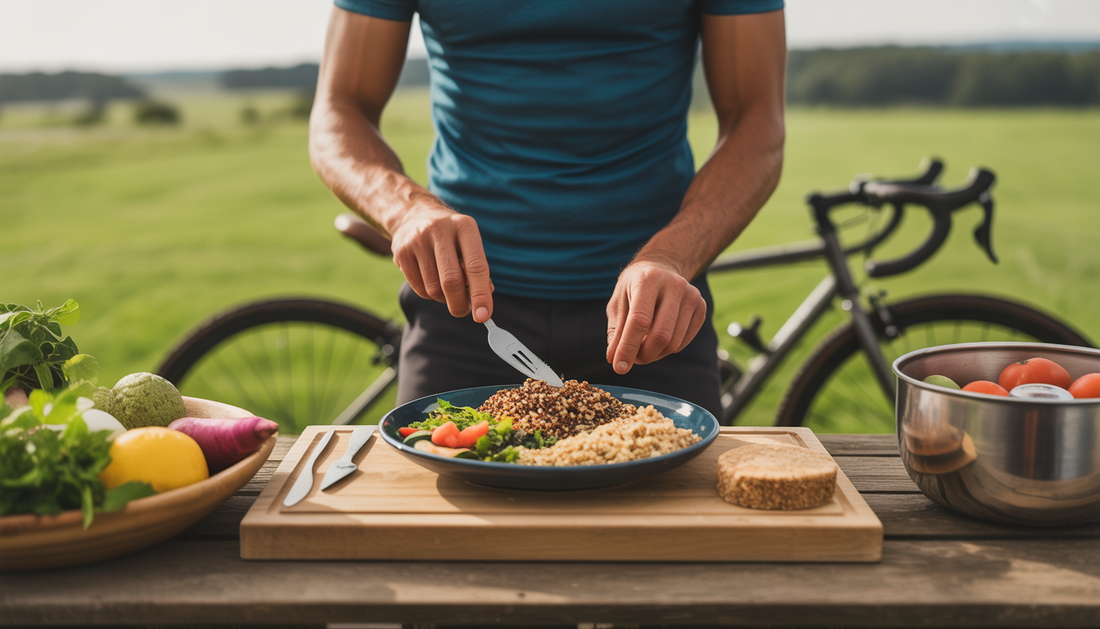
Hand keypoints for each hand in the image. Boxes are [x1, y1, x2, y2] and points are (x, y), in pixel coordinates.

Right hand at [390, 206, 493, 320]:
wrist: (415, 215)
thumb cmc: (451, 237)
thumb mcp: (469, 244)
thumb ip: (478, 270)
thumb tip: (483, 302)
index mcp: (464, 226)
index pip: (476, 266)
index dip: (481, 294)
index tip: (483, 316)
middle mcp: (440, 230)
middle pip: (451, 280)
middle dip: (459, 304)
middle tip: (463, 312)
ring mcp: (417, 240)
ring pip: (433, 288)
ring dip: (443, 298)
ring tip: (446, 289)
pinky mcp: (401, 252)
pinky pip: (419, 288)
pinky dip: (429, 294)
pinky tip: (431, 282)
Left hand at [605, 261, 706, 373]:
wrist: (661, 268)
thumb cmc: (634, 288)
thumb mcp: (618, 303)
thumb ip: (616, 330)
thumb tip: (614, 359)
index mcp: (648, 280)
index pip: (640, 321)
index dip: (628, 347)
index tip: (619, 367)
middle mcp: (674, 286)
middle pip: (661, 335)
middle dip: (643, 355)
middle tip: (631, 359)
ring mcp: (692, 297)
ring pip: (673, 343)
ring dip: (654, 355)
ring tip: (642, 348)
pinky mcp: (701, 308)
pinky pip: (682, 343)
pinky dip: (666, 350)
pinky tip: (656, 339)